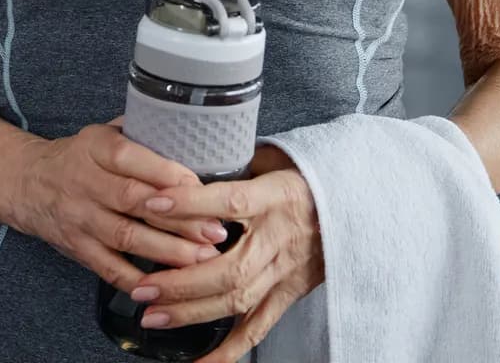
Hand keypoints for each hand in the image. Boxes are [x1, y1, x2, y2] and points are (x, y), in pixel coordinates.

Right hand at [11, 119, 235, 292]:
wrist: (27, 183)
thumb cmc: (78, 158)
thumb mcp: (101, 134)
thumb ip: (140, 133)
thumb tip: (192, 134)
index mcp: (94, 147)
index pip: (130, 158)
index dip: (166, 174)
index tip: (202, 188)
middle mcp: (84, 182)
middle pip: (134, 201)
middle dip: (179, 218)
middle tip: (215, 230)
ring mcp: (79, 217)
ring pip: (126, 236)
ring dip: (167, 251)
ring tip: (202, 259)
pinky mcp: (76, 247)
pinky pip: (108, 267)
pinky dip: (136, 279)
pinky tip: (164, 286)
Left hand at [126, 143, 325, 362]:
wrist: (357, 202)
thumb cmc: (304, 174)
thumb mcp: (273, 157)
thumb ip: (233, 161)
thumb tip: (184, 157)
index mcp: (276, 196)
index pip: (229, 202)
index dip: (189, 203)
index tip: (151, 203)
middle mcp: (280, 237)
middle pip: (230, 268)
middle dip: (181, 283)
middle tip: (142, 287)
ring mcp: (286, 270)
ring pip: (238, 300)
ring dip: (192, 312)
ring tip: (153, 316)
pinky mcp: (290, 293)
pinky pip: (258, 327)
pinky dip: (228, 351)